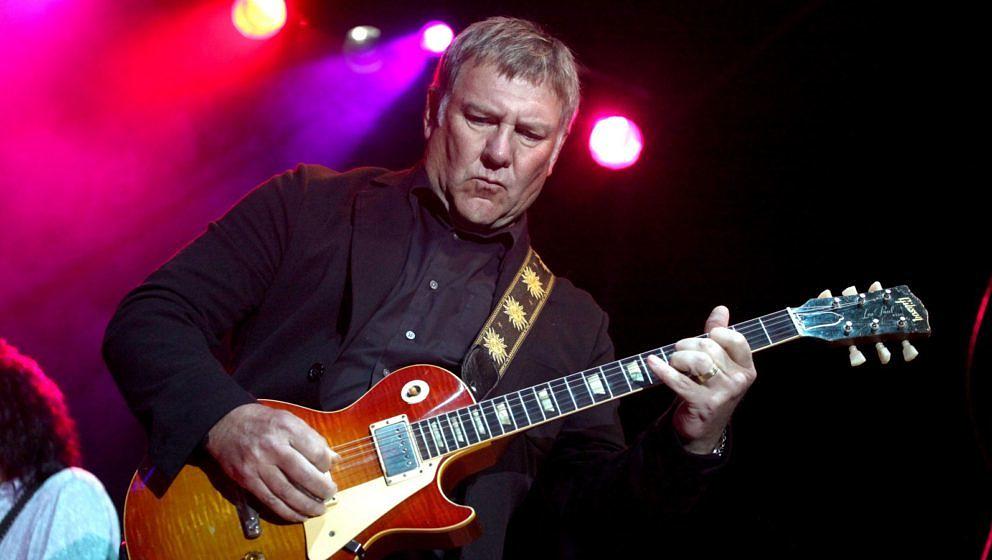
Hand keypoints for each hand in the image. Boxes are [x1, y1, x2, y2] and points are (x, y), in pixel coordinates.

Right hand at [205, 403, 339, 521]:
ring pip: (287, 493)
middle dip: (321, 490)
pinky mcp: (246, 480)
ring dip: (306, 506)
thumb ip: (312, 439)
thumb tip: (334, 459)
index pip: (315, 452)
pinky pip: (270, 501)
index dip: (326, 464)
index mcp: (286, 427)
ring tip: (319, 510)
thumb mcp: (289, 420)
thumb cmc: (262, 422)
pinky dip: (287, 511)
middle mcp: (272, 447)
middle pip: (303, 475)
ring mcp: (257, 465)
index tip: (328, 468)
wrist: (225, 424)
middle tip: (330, 494)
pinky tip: (299, 515)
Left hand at [646, 306, 756, 453]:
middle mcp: (738, 380)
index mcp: (746, 368)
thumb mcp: (719, 364)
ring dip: (678, 357)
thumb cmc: (709, 388)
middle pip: (709, 348)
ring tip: (674, 362)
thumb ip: (720, 336)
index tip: (703, 339)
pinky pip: (679, 381)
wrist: (702, 429)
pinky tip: (652, 362)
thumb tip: (721, 309)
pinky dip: (662, 369)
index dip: (715, 333)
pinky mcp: (702, 404)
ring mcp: (722, 393)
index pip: (735, 339)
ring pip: (697, 361)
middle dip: (688, 345)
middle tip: (679, 352)